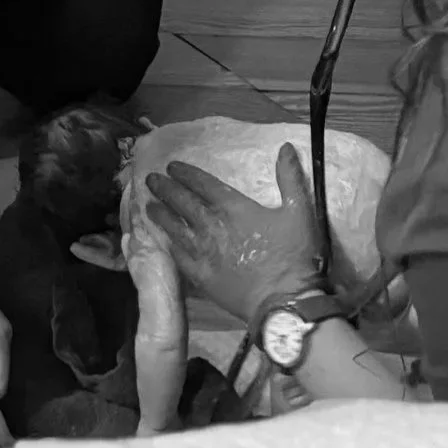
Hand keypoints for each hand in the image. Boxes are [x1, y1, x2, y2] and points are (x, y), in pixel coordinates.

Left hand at [144, 143, 325, 323]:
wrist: (282, 301)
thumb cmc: (293, 255)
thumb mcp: (299, 211)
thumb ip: (290, 177)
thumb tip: (285, 146)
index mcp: (232, 208)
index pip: (202, 184)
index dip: (185, 173)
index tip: (171, 166)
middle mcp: (211, 226)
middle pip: (182, 202)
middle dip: (165, 189)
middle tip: (150, 180)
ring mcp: (202, 252)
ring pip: (174, 228)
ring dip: (161, 215)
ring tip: (148, 206)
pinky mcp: (200, 276)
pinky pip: (179, 257)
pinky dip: (169, 246)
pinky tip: (163, 241)